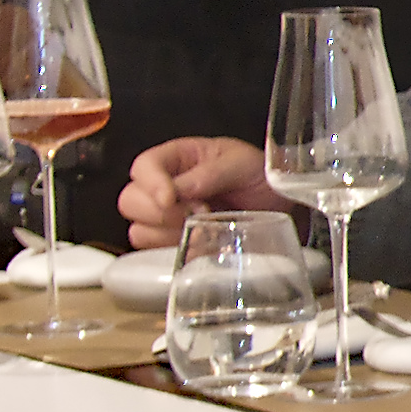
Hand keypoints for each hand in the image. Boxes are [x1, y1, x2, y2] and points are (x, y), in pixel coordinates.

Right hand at [120, 135, 284, 244]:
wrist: (280, 206)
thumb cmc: (259, 176)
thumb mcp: (241, 164)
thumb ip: (210, 174)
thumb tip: (180, 190)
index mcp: (177, 158)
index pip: (143, 167)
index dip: (151, 184)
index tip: (171, 198)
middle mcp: (164, 187)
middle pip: (130, 201)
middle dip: (160, 212)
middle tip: (197, 212)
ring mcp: (167, 217)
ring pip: (139, 230)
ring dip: (168, 234)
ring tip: (202, 227)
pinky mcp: (174, 242)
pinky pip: (157, 253)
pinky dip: (177, 251)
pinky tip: (201, 243)